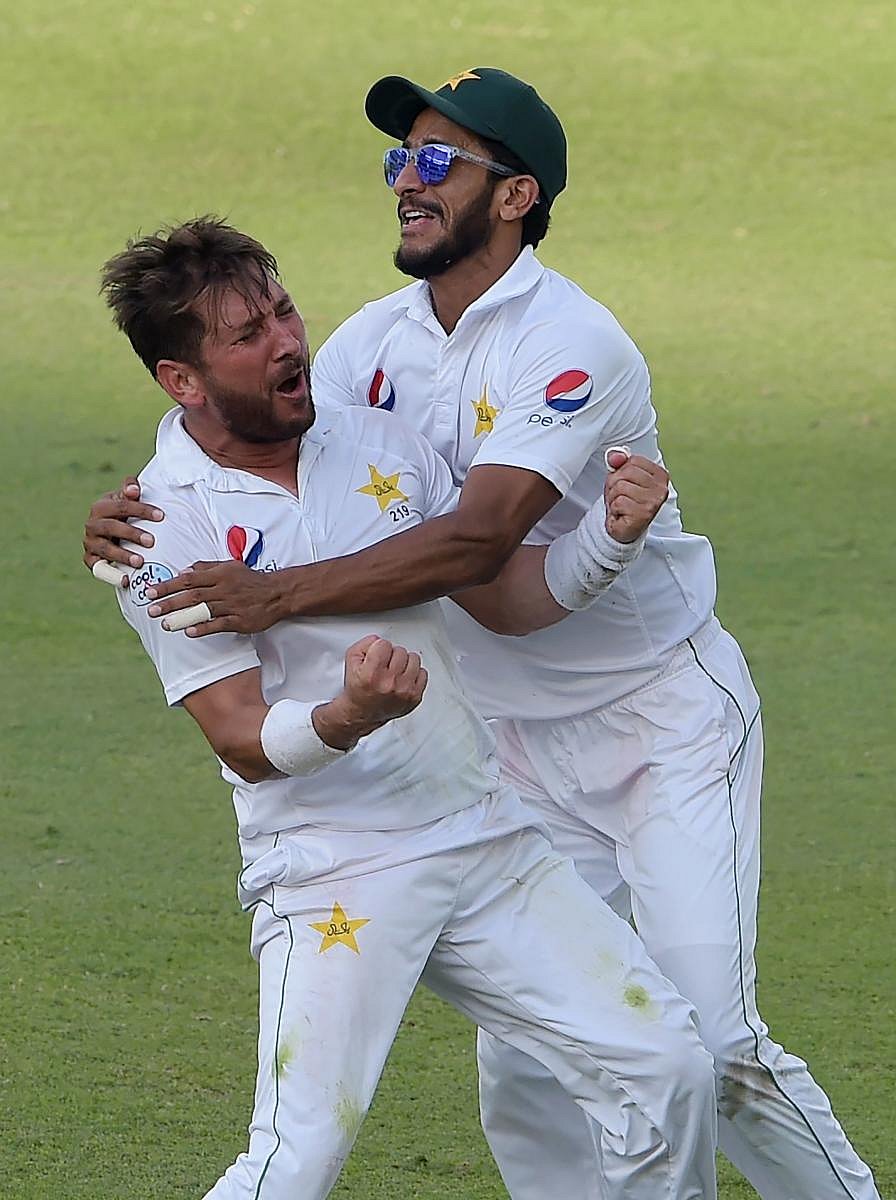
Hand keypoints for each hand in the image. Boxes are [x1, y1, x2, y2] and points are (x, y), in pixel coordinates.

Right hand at [83, 476, 163, 579]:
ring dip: (122, 555)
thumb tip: (133, 489)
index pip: (121, 505)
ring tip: (139, 562)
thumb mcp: (127, 499)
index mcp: (101, 506)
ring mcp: (90, 542)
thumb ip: (131, 489)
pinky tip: (125, 580)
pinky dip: (111, 575)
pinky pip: (99, 568)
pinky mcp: (91, 558)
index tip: (161, 516)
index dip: (141, 509)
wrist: (111, 531)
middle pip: (111, 527)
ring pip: (105, 549)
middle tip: (151, 541)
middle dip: (132, 534)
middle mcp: (92, 524)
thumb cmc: (124, 513)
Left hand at [150, 560, 287, 634]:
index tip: (150, 592)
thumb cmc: (250, 579)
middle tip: (151, 610)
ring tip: (165, 624)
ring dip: (183, 617)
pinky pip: (219, 624)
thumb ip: (205, 567)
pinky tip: (190, 632)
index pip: (188, 579)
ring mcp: (232, 606)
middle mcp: (223, 589)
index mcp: (219, 574)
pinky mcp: (240, 621)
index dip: (168, 586)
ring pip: (203, 610)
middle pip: (192, 595)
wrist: (277, 593)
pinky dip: (204, 628)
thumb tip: (183, 571)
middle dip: (169, 602)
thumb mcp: (229, 566)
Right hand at [313, 635, 427, 748]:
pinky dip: (414, 674)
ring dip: (404, 663)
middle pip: (400, 651)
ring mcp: (404, 691)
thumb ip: (365, 644)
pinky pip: (423, 673)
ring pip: (414, 659)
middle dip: (391, 656)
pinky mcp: (415, 697)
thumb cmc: (358, 688)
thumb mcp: (351, 660)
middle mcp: (389, 683)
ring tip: (395, 671)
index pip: (384, 644)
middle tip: (384, 666)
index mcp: (371, 674)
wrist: (362, 712)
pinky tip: (403, 679)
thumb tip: (380, 640)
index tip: (377, 657)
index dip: (379, 648)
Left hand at [603, 453, 668, 543]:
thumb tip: (615, 456)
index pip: (633, 461)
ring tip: (621, 505)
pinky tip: (621, 514)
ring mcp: (654, 502)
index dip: (621, 471)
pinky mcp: (644, 514)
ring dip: (614, 498)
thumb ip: (618, 462)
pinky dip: (615, 508)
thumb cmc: (625, 501)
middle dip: (615, 484)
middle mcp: (661, 488)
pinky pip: (619, 502)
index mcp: (660, 475)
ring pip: (620, 487)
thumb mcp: (620, 477)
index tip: (625, 483)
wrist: (623, 528)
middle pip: (626, 472)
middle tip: (621, 497)